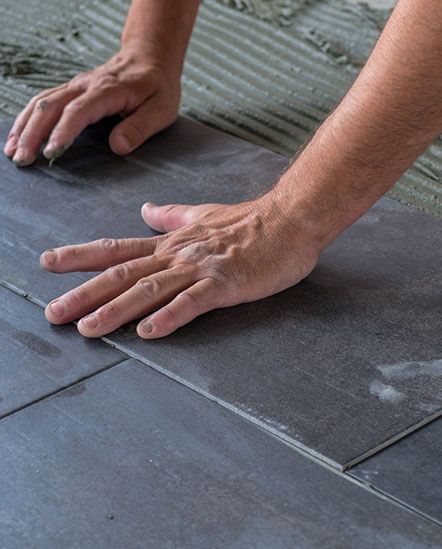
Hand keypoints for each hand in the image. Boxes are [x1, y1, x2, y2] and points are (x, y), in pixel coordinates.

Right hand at [3, 47, 180, 165]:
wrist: (150, 58)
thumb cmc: (157, 86)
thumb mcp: (161, 110)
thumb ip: (139, 128)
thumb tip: (117, 147)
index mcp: (107, 91)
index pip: (78, 112)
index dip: (62, 133)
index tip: (51, 153)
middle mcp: (85, 86)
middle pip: (50, 107)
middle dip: (32, 134)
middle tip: (23, 159)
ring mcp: (75, 86)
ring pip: (41, 103)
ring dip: (24, 127)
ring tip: (12, 151)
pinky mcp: (72, 91)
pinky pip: (43, 101)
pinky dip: (27, 118)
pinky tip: (18, 135)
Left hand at [40, 195, 319, 338]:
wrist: (290, 220)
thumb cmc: (250, 221)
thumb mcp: (203, 215)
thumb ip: (171, 216)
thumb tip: (145, 210)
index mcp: (171, 243)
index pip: (118, 248)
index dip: (82, 256)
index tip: (49, 263)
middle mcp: (177, 255)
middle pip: (123, 274)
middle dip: (85, 294)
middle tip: (53, 313)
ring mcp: (200, 269)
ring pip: (149, 289)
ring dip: (115, 309)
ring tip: (87, 328)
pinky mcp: (225, 284)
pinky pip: (193, 302)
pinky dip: (169, 316)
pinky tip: (148, 332)